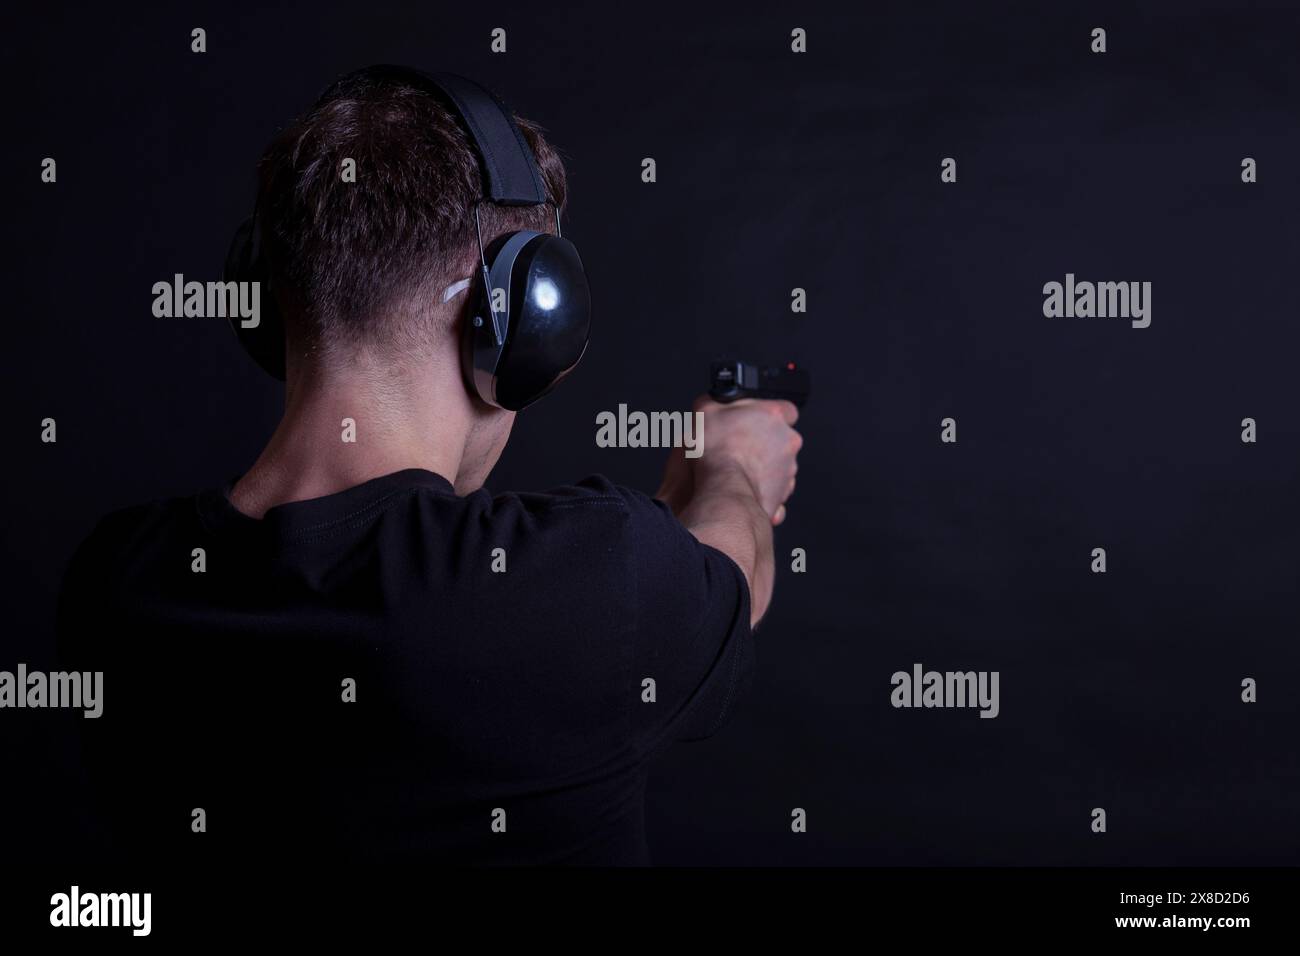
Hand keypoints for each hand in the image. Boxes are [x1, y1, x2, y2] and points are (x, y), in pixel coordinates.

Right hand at [687, 395, 801, 524]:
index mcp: (774, 415)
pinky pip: (773, 489)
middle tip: (739, 447)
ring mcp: (788, 469)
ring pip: (778, 465)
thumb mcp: (704, 411)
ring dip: (761, 466)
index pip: (785, 408)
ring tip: (737, 468)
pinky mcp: (782, 494)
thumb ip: (715, 400)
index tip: (754, 421)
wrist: (723, 492)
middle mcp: (787, 441)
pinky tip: (741, 485)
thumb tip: (716, 399)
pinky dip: (760, 487)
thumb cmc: (716, 453)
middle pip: (780, 438)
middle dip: (763, 443)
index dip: (768, 415)